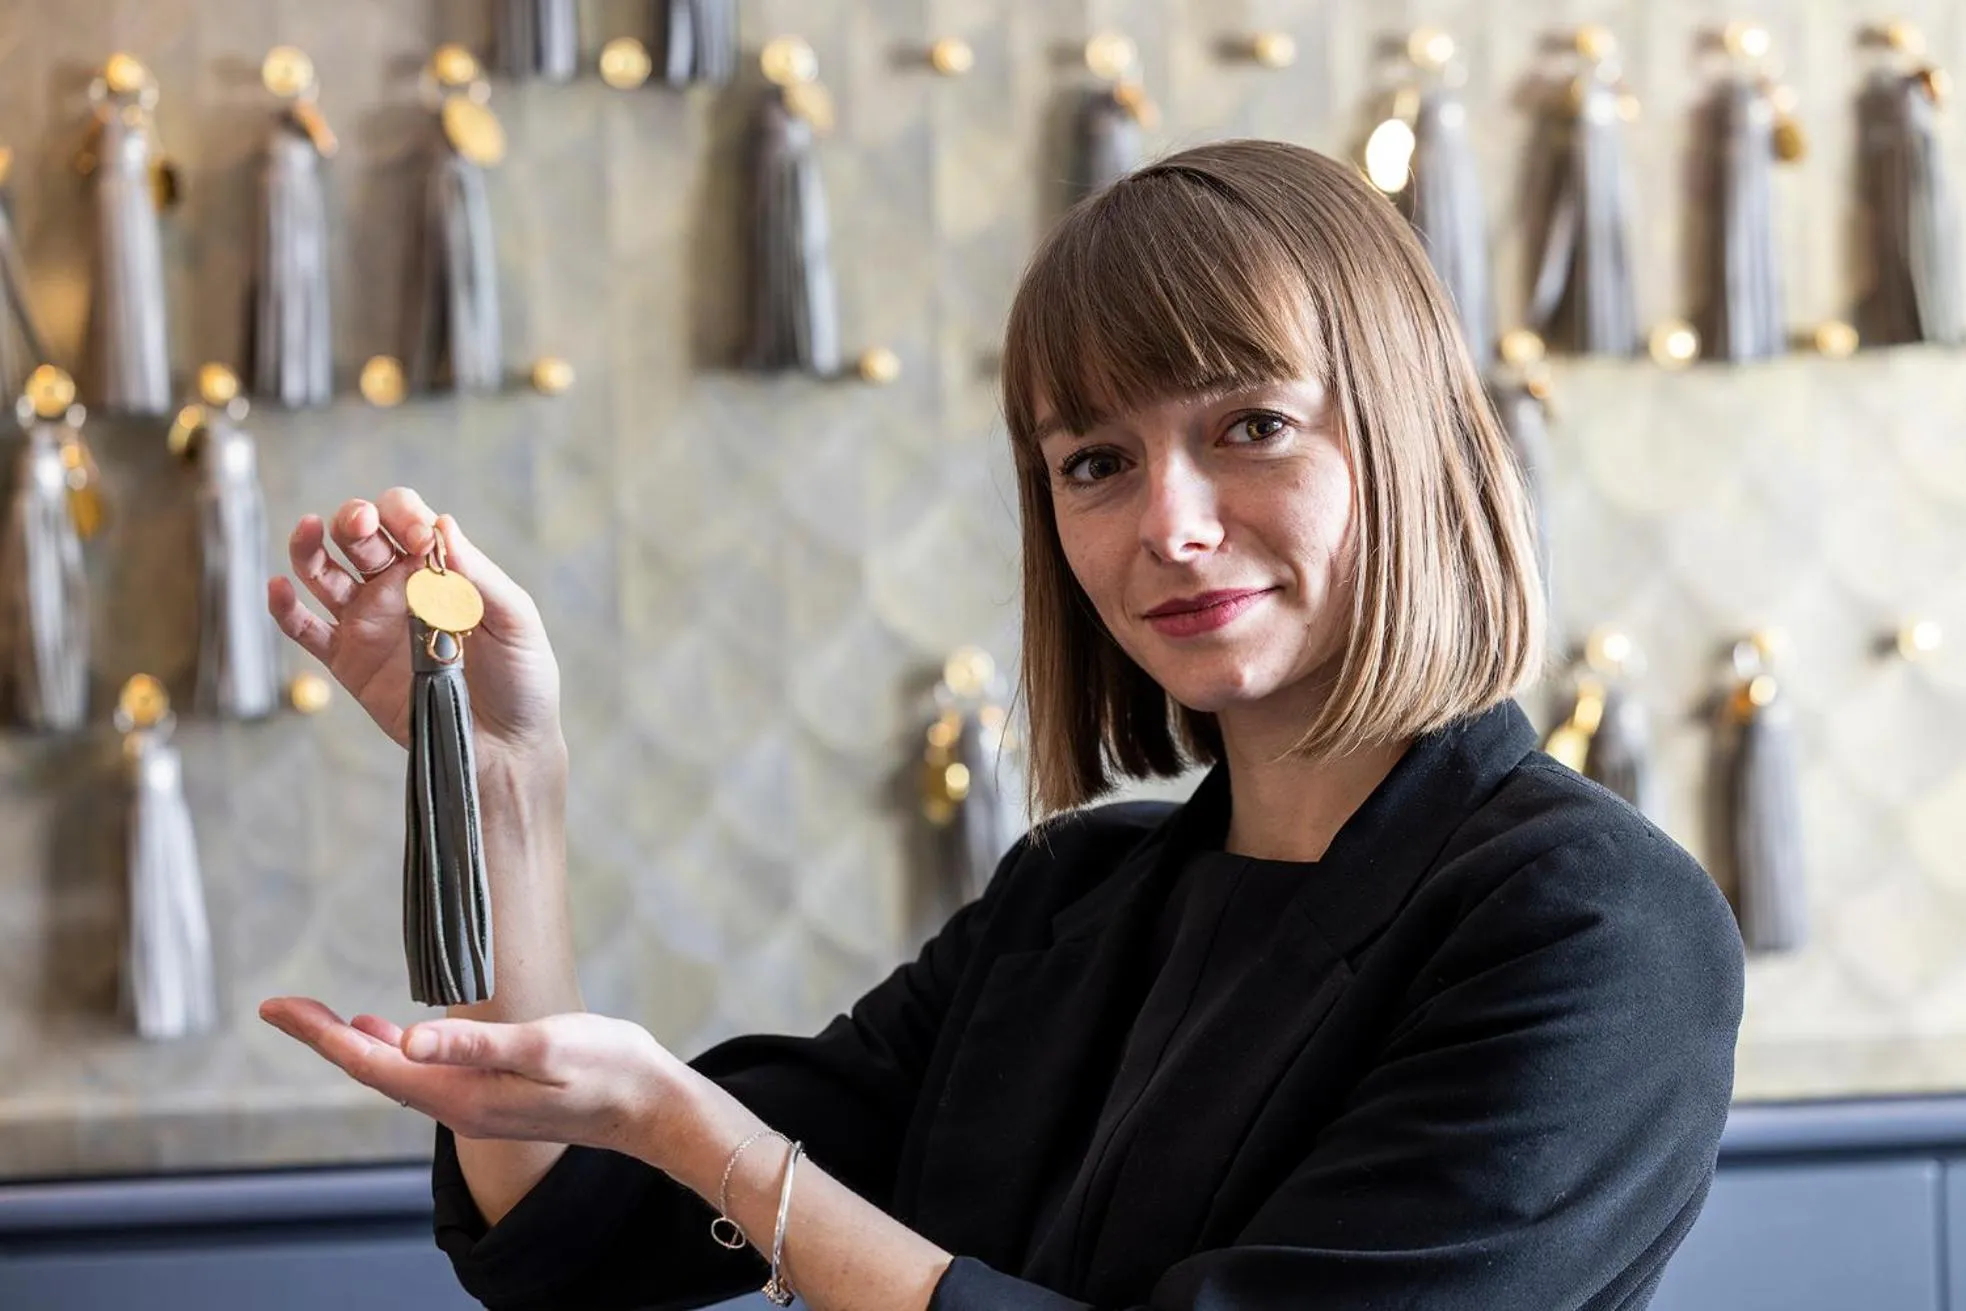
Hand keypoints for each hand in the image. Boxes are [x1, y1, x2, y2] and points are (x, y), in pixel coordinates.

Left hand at [259, 997, 688, 1159]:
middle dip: (323, 1035)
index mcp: (461, 1094)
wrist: (648, 1105)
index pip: (371, 1063)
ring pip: (395, 1071)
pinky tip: (389, 1031)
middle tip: (279, 1006)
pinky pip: (424, 1072)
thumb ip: (475, 1044)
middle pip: (371, 1068)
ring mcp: (474, 1101)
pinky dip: (393, 1047)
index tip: (277, 1008)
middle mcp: (458, 1104)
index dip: (320, 1033)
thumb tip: (406, 1041)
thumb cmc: (605, 1068)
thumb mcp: (545, 1045)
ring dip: (353, 1041)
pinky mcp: (491, 1091)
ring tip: (317, 1016)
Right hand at [268, 488, 564, 765]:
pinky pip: (306, 629)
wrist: (505, 747)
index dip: (403, 516)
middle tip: (361, 525)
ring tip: (307, 531)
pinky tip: (279, 587)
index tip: (418, 538)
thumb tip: (444, 523)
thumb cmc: (521, 680)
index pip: (406, 520)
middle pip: (359, 536)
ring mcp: (370, 622)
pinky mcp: (349, 661)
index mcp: (440, 571)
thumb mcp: (516, 621)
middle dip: (354, 520)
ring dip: (310, 548)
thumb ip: (479, 575)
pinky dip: (285, 608)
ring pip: (323, 574)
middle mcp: (399, 588)